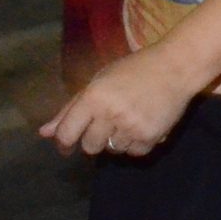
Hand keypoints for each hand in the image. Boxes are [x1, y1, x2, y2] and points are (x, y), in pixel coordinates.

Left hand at [41, 45, 196, 158]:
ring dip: (116, 140)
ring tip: (128, 119)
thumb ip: (71, 108)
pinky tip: (142, 124)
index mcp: (94, 96)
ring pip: (112, 151)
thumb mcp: (98, 81)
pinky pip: (133, 153)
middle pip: (89, 147)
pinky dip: (135, 143)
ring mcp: (131, 127)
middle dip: (94, 138)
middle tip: (106, 123)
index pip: (67, 133)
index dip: (63, 142)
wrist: (176, 67)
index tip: (66, 145)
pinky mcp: (150, 137)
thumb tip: (44, 133)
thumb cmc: (133, 70)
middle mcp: (110, 113)